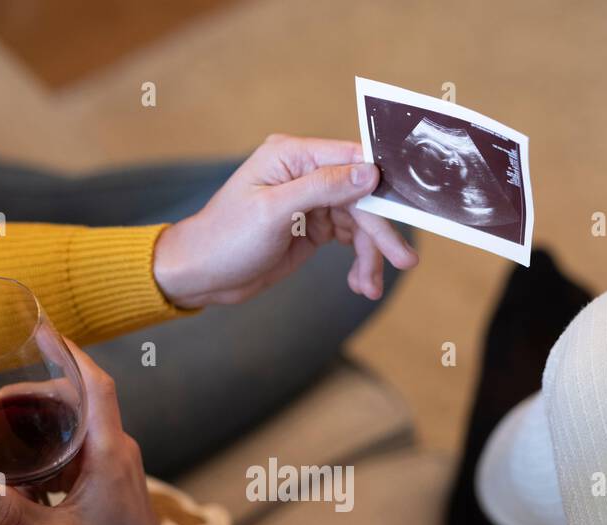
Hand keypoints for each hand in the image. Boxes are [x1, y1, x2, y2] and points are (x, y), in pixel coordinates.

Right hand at [0, 339, 190, 524]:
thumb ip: (8, 512)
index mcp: (109, 454)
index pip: (95, 387)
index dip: (70, 353)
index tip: (44, 329)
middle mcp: (116, 450)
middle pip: (77, 399)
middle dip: (35, 392)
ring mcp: (116, 463)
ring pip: (77, 422)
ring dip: (41, 419)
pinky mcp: (111, 477)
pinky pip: (78, 446)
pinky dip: (50, 445)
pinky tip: (21, 463)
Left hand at [152, 134, 417, 306]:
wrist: (200, 275)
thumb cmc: (225, 238)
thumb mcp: (274, 211)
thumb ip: (323, 187)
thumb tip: (369, 172)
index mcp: (292, 156)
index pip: (350, 159)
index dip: (380, 185)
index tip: (405, 212)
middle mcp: (304, 173)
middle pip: (360, 196)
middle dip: (379, 231)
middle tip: (403, 260)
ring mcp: (309, 202)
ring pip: (358, 222)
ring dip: (370, 254)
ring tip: (369, 286)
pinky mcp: (312, 228)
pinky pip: (348, 240)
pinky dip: (358, 261)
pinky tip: (360, 283)